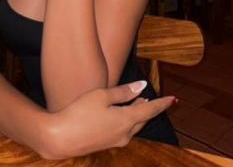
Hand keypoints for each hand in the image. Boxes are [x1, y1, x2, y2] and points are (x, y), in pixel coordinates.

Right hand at [43, 81, 173, 159]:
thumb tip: (142, 87)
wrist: (59, 139)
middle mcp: (124, 134)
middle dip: (150, 108)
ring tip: (140, 102)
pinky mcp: (105, 144)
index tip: (174, 99)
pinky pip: (123, 131)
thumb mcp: (102, 96)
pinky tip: (121, 115)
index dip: (162, 103)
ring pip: (133, 126)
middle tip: (157, 99)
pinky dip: (127, 121)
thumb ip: (123, 92)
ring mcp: (115, 141)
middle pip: (143, 118)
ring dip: (138, 114)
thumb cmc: (79, 113)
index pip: (150, 109)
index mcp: (126, 120)